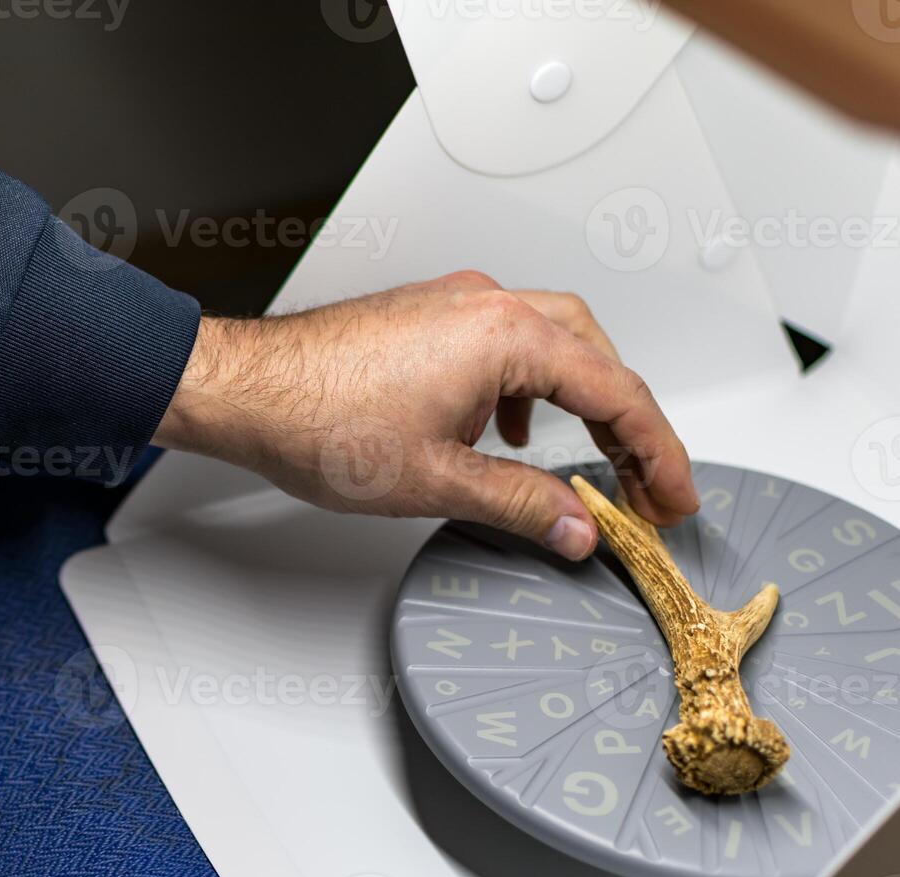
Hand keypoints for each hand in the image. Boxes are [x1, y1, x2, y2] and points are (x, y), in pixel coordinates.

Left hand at [151, 271, 698, 559]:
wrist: (245, 389)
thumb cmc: (317, 419)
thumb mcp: (435, 480)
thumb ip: (520, 503)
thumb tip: (574, 525)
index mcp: (504, 336)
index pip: (615, 392)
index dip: (659, 452)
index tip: (675, 494)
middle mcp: (486, 306)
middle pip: (595, 355)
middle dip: (628, 422)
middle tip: (644, 483)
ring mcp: (454, 306)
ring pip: (551, 342)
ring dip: (579, 401)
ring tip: (588, 463)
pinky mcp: (427, 317)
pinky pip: (503, 342)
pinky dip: (527, 387)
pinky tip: (508, 431)